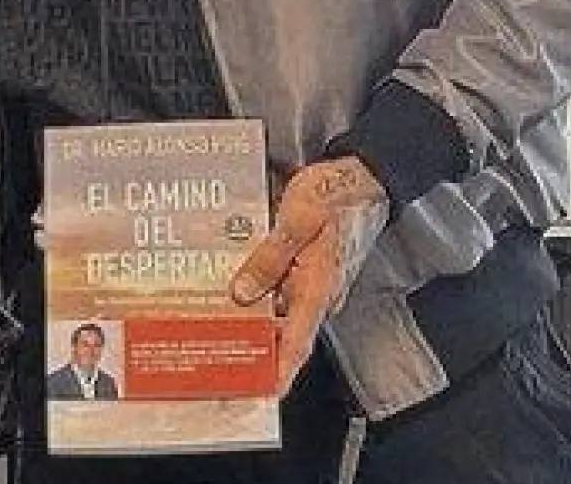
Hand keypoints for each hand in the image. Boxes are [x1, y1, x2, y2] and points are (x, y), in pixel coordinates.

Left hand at [230, 155, 388, 393]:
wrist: (360, 176)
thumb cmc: (334, 195)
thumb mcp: (297, 220)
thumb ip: (270, 257)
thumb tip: (243, 293)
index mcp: (318, 287)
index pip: (298, 342)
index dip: (280, 371)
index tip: (261, 394)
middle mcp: (315, 292)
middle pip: (282, 333)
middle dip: (252, 350)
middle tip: (215, 363)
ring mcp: (310, 282)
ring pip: (275, 311)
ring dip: (248, 320)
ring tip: (209, 330)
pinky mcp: (304, 268)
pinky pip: (277, 289)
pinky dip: (254, 293)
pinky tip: (225, 289)